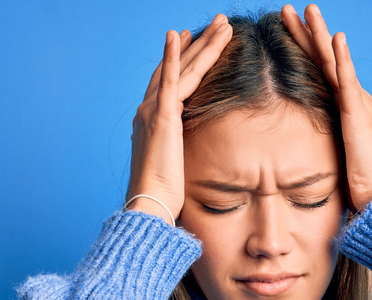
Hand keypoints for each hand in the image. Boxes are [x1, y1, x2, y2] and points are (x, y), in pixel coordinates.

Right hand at [126, 15, 232, 223]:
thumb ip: (182, 152)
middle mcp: (149, 110)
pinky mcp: (160, 116)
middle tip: (217, 23)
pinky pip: (169, 80)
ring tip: (221, 23)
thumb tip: (192, 157)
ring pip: (183, 68)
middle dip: (199, 44)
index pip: (171, 81)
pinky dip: (172, 56)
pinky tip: (177, 34)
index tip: (192, 40)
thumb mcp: (176, 166)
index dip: (182, 58)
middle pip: (179, 67)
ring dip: (203, 44)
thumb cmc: (164, 195)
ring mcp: (153, 110)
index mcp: (154, 122)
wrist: (150, 204)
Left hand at [281, 4, 371, 211]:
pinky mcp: (358, 114)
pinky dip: (342, 59)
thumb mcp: (331, 155)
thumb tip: (293, 146)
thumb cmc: (357, 182)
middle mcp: (351, 98)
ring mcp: (356, 103)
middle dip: (306, 32)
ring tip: (308, 9)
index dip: (302, 48)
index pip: (318, 70)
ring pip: (334, 61)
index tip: (285, 29)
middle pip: (323, 58)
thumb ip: (318, 142)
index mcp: (343, 107)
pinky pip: (347, 81)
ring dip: (321, 34)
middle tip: (288, 9)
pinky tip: (336, 38)